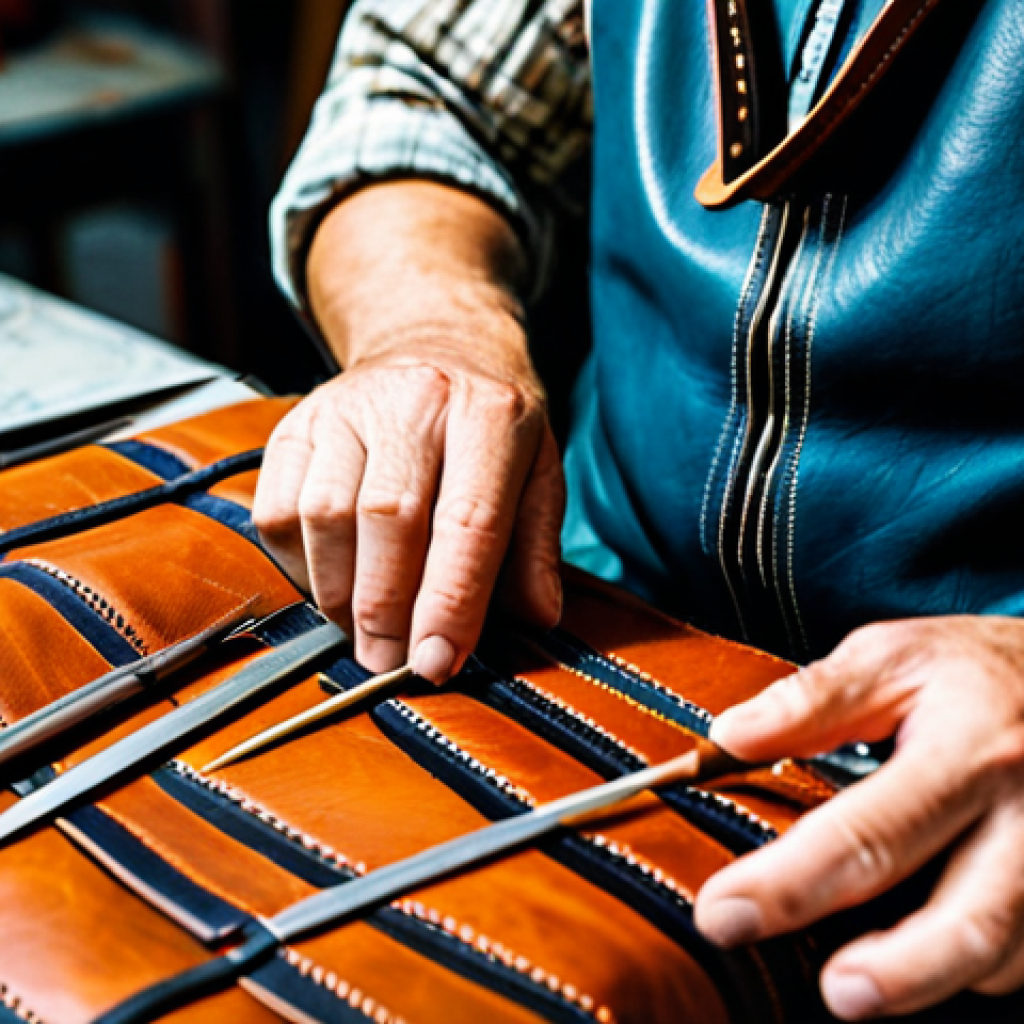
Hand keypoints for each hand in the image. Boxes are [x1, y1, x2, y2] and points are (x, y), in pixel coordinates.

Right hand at [253, 340, 564, 681]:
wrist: (435, 343)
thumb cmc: (490, 422)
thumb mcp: (540, 470)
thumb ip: (538, 546)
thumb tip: (537, 617)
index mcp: (490, 413)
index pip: (468, 520)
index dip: (450, 602)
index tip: (437, 662)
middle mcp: (415, 400)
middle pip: (388, 520)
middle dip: (386, 611)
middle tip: (391, 662)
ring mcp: (346, 407)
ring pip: (323, 516)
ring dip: (338, 594)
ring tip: (362, 629)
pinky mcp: (296, 424)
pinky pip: (276, 510)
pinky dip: (297, 565)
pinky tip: (330, 580)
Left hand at [695, 617, 1023, 1019]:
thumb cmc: (977, 669)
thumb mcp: (893, 656)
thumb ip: (813, 700)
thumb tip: (728, 737)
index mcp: (967, 748)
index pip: (868, 833)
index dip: (788, 884)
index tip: (723, 914)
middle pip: (967, 921)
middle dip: (894, 973)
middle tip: (831, 993)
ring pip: (1006, 953)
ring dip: (930, 977)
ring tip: (864, 983)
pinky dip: (972, 965)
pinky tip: (923, 952)